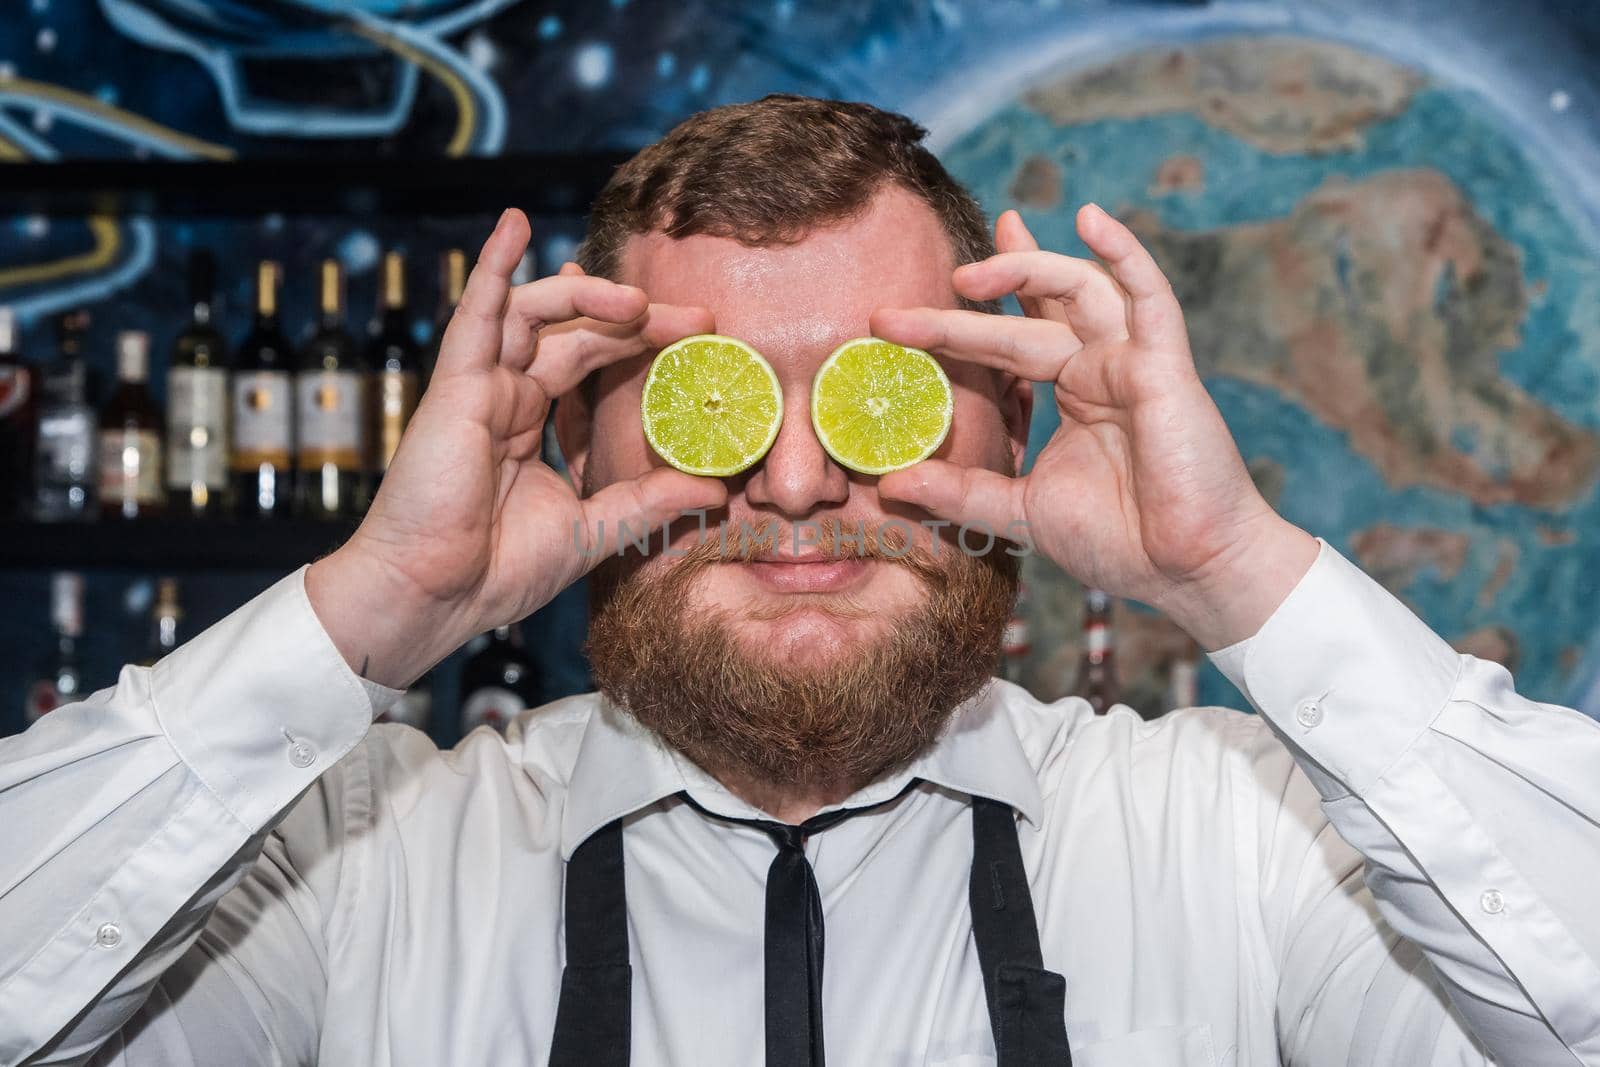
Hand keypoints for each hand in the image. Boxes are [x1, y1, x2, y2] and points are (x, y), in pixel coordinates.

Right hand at [307, 209, 725, 686]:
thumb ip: (651, 502)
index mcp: (531, 426)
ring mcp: (480, 388)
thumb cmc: (496, 572)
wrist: (434, 598)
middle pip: (576, 333)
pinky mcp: (456, 387)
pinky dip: (495, 266)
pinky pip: (477, 314)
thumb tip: (717, 490)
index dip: (641, 344)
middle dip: (634, 319)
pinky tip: (514, 223)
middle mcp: (507, 398)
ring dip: (586, 296)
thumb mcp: (595, 530)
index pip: (593, 364)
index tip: (700, 338)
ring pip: (535, 314)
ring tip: (637, 300)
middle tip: (696, 317)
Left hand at [871, 204, 1317, 649]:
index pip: (1013, 337)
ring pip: (1078, 290)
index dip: (964, 317)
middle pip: (1030, 313)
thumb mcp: (1022, 513)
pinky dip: (1124, 254)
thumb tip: (892, 484)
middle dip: (967, 304)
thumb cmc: (1121, 542)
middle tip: (895, 315)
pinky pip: (1149, 296)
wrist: (1187, 571)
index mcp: (1073, 394)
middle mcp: (1100, 368)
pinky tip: (1092, 219)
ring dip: (1026, 271)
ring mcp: (1133, 362)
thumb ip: (962, 493)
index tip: (899, 318)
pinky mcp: (1166, 366)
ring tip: (968, 276)